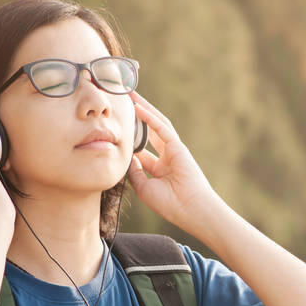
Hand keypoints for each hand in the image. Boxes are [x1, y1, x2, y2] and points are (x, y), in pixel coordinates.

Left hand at [127, 92, 218, 232]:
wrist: (190, 210)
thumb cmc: (170, 204)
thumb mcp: (144, 188)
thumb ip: (135, 172)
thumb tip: (125, 157)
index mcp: (160, 169)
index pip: (141, 151)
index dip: (129, 140)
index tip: (114, 130)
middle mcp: (167, 157)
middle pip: (149, 132)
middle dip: (136, 118)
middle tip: (123, 103)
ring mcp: (174, 150)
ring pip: (156, 124)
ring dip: (144, 109)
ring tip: (130, 95)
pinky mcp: (178, 146)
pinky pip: (161, 128)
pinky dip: (150, 117)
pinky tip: (137, 107)